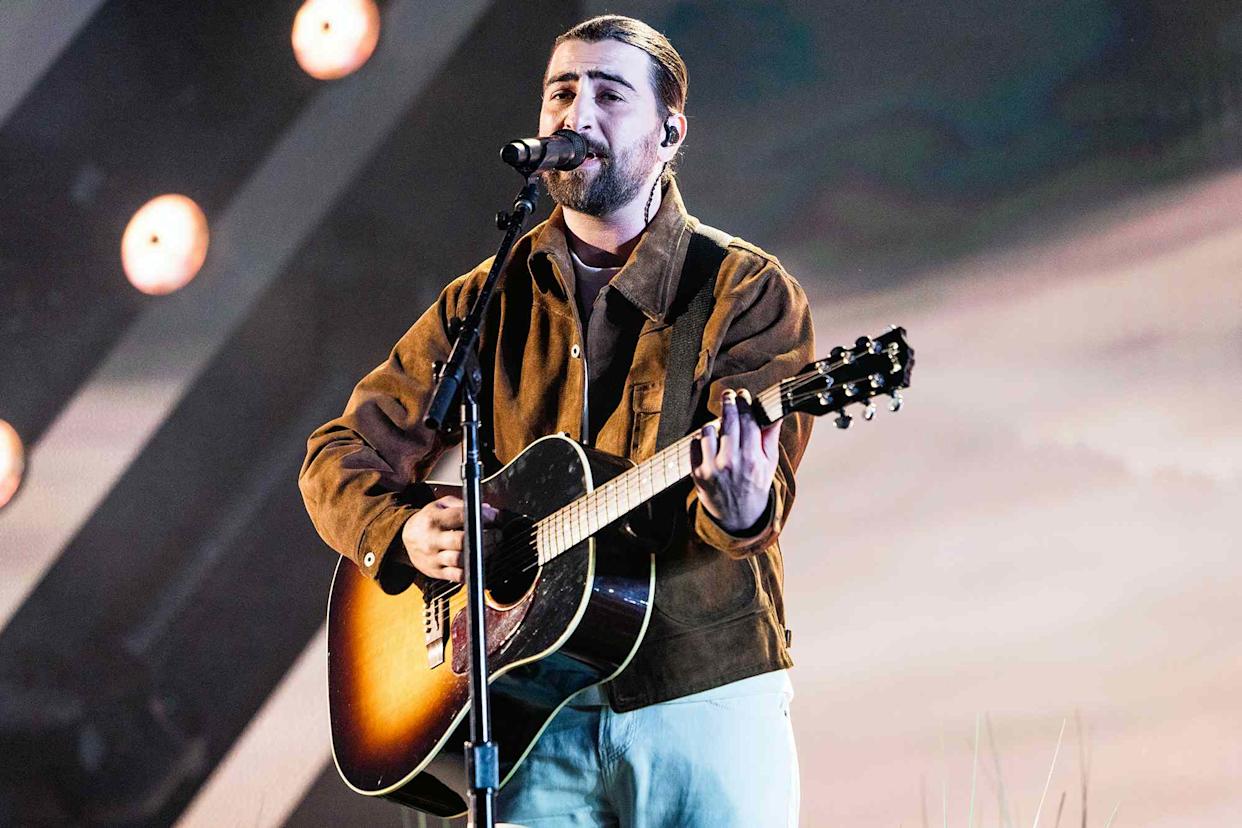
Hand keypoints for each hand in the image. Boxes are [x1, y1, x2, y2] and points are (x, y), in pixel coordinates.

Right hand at [400, 495, 497, 582]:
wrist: (405, 538)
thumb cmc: (428, 520)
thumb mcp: (441, 505)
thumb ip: (463, 505)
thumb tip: (488, 510)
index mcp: (435, 520)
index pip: (461, 516)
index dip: (482, 517)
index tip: (494, 518)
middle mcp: (433, 539)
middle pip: (462, 541)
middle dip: (485, 538)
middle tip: (496, 535)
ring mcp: (434, 558)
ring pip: (460, 560)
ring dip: (481, 554)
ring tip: (491, 548)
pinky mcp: (436, 572)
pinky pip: (457, 576)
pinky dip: (471, 572)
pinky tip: (478, 563)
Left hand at [691, 388, 780, 533]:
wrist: (738, 517)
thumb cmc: (755, 486)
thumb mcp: (769, 463)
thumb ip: (770, 436)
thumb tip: (775, 412)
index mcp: (752, 459)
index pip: (748, 421)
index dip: (745, 404)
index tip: (743, 395)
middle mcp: (731, 462)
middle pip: (728, 422)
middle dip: (729, 403)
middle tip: (729, 396)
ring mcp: (711, 468)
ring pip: (708, 430)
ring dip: (714, 424)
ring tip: (720, 427)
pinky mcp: (697, 474)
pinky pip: (694, 444)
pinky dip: (701, 439)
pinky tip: (710, 442)